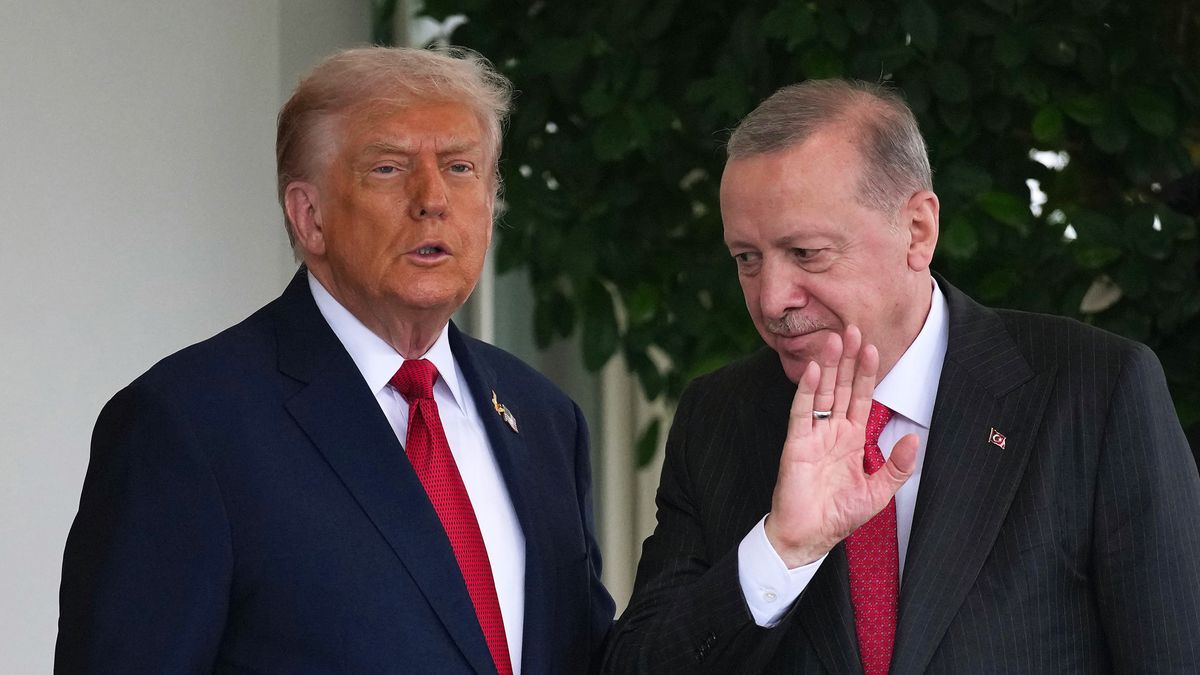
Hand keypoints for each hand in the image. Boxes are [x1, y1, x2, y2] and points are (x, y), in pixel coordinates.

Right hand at [763, 326, 918, 567]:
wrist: (809, 536)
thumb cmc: (839, 516)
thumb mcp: (878, 493)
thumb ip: (897, 467)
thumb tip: (913, 438)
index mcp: (852, 438)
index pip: (862, 397)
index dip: (867, 373)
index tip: (873, 348)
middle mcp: (832, 431)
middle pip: (841, 387)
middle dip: (848, 359)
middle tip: (853, 329)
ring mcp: (813, 434)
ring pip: (822, 392)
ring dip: (828, 366)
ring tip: (834, 339)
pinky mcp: (797, 443)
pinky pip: (801, 412)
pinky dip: (807, 390)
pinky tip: (812, 370)